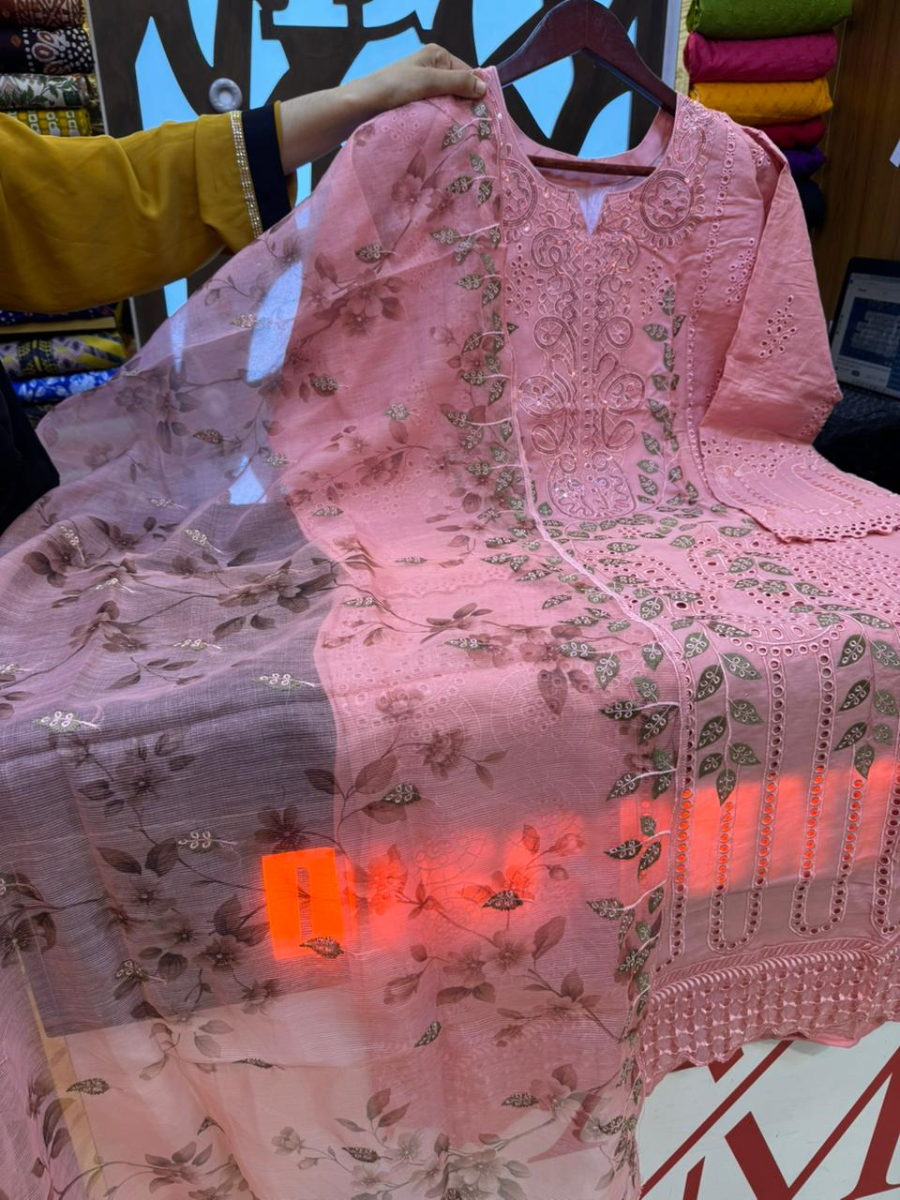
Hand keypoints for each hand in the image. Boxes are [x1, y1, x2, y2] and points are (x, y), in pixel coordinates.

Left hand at [277, 46, 485, 173]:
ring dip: (454, 117)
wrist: (361, 105)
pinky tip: (445, 134)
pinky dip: (442, 121)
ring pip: (449, 102)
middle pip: (459, 89)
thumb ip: (457, 82)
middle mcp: (432, 69)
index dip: (476, 92)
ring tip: (461, 133)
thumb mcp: (428, 81)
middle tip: (474, 128)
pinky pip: (437, 111)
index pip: (468, 73)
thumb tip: (484, 87)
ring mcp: (423, 87)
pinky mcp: (416, 103)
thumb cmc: (392, 88)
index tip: (485, 114)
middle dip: (466, 106)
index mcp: (437, 56)